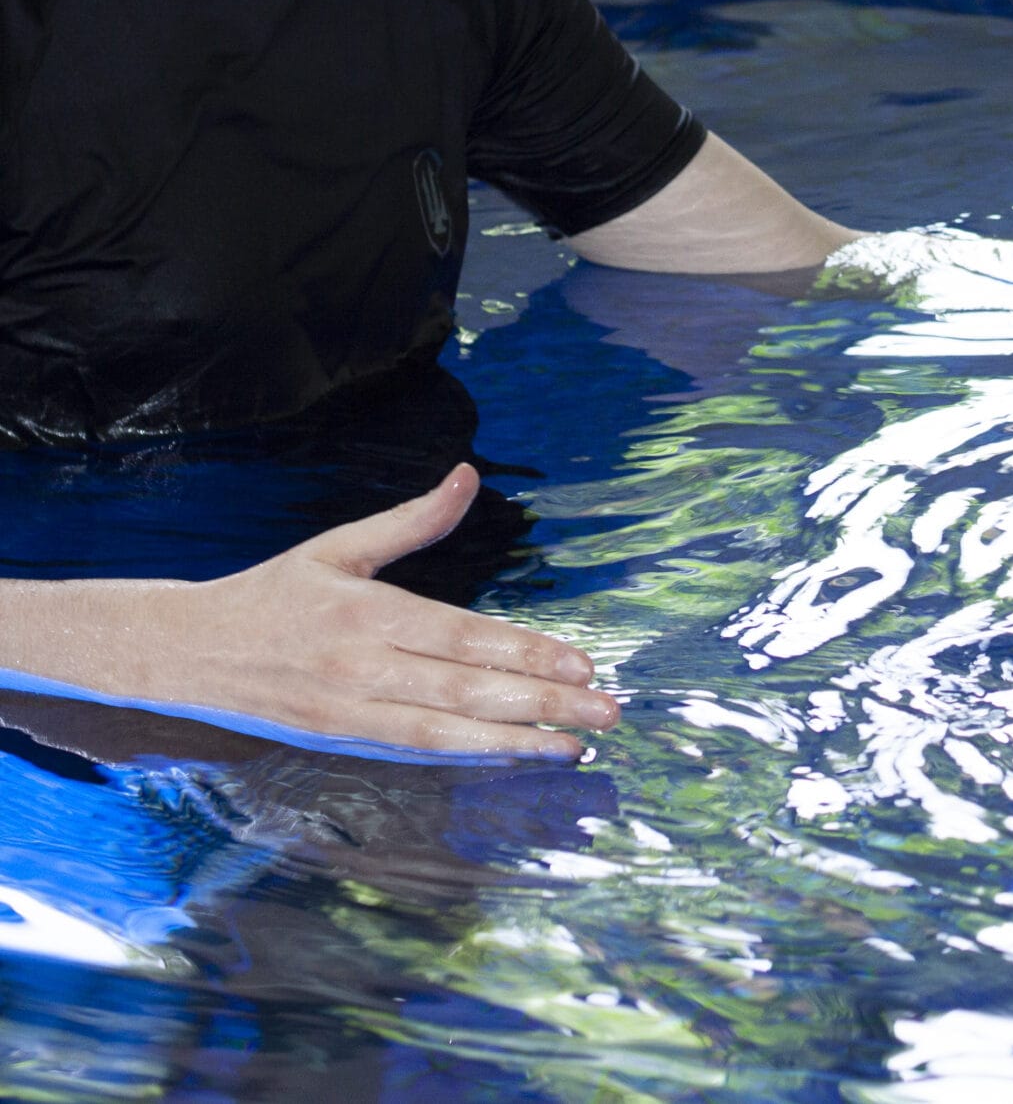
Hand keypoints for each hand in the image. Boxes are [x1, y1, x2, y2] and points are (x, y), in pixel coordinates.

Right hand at [55, 465, 616, 758]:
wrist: (185, 651)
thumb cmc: (272, 593)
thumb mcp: (338, 547)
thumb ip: (411, 520)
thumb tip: (468, 476)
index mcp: (367, 612)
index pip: (463, 636)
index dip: (525, 652)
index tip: (582, 662)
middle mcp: (363, 668)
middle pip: (467, 689)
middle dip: (543, 702)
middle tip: (606, 709)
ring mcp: (352, 713)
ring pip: (446, 731)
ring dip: (517, 741)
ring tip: (576, 744)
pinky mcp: (341, 742)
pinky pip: (417, 751)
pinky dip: (470, 756)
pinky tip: (517, 755)